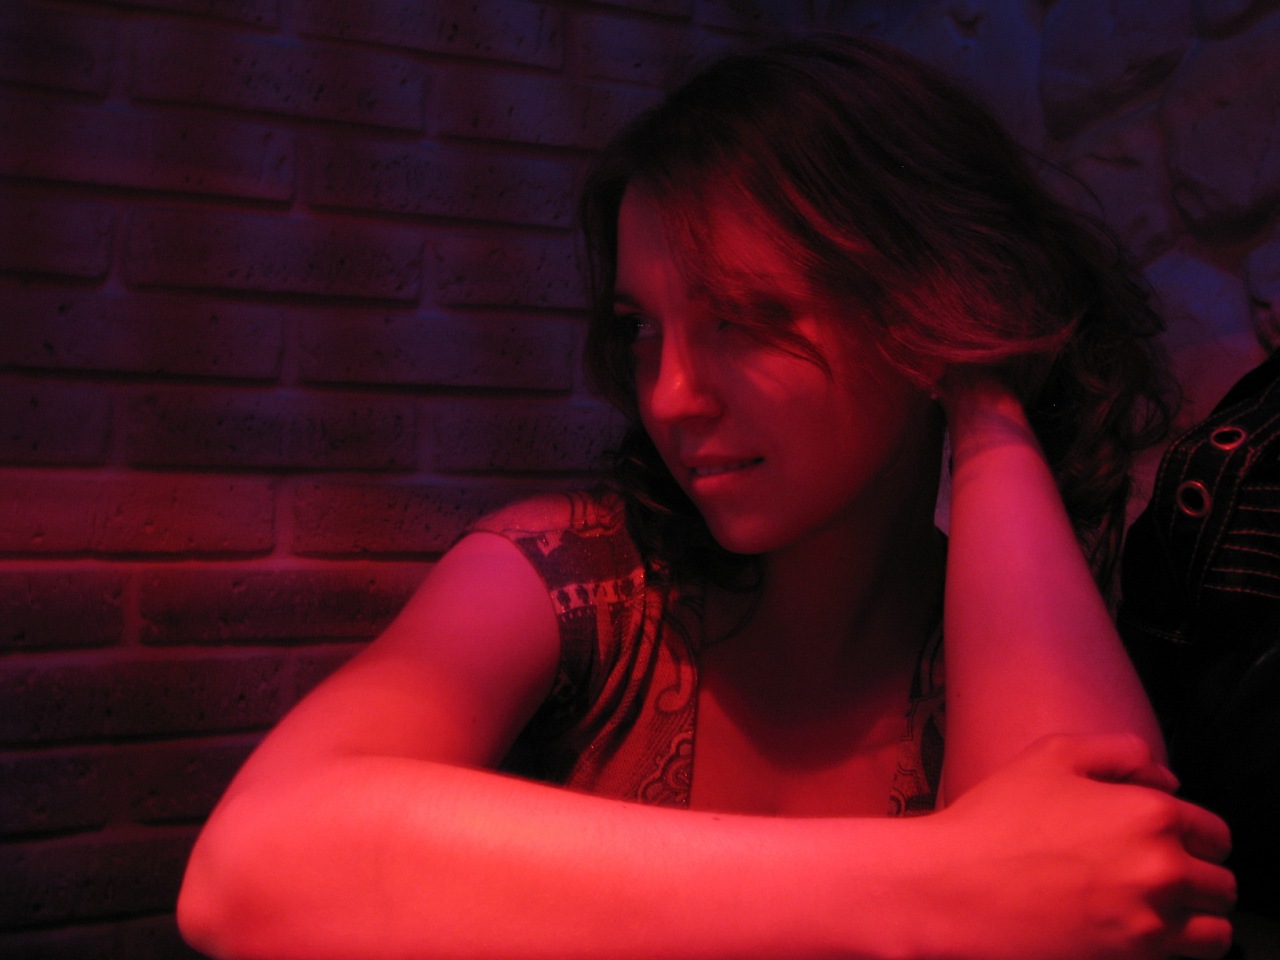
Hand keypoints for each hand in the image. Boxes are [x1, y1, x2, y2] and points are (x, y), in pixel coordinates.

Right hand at [928, 734, 1234, 959]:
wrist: (954, 888)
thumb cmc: (996, 819)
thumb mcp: (1050, 755)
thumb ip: (1119, 751)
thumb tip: (1166, 776)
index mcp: (1150, 813)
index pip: (1214, 833)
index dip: (1193, 835)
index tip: (1168, 843)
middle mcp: (1163, 869)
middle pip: (1221, 884)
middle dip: (1197, 877)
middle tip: (1156, 876)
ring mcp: (1151, 922)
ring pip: (1216, 930)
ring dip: (1195, 918)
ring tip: (1157, 910)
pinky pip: (1189, 959)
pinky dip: (1176, 948)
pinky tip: (1141, 931)